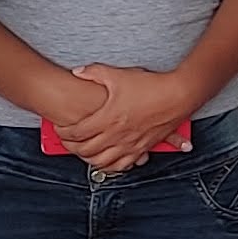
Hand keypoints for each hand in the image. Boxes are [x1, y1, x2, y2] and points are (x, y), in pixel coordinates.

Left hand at [62, 63, 193, 175]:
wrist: (178, 95)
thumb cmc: (150, 85)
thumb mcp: (118, 75)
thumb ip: (94, 72)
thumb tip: (76, 71)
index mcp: (108, 118)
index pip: (77, 132)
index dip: (64, 133)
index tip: (59, 128)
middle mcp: (117, 135)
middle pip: (86, 150)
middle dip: (71, 148)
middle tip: (66, 143)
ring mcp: (130, 144)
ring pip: (102, 162)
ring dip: (88, 160)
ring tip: (82, 153)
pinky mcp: (142, 149)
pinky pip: (122, 166)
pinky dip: (110, 166)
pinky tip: (105, 162)